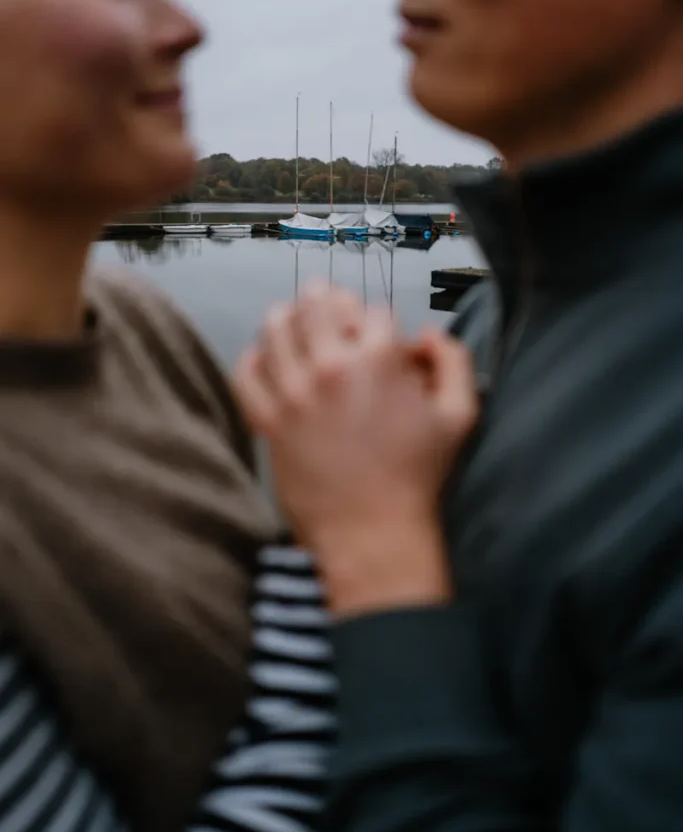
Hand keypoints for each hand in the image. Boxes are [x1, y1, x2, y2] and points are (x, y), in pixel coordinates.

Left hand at [234, 285, 478, 613]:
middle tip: (324, 301)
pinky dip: (252, 359)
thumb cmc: (419, 477)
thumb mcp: (459, 415)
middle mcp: (333, 367)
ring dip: (285, 317)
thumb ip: (453, 361)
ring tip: (290, 319)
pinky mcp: (269, 421)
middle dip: (325, 299)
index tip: (374, 335)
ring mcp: (295, 393)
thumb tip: (425, 335)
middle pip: (317, 305)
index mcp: (380, 360)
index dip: (375, 319)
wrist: (374, 533)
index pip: (371, 311)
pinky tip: (264, 359)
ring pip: (275, 329)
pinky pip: (246, 373)